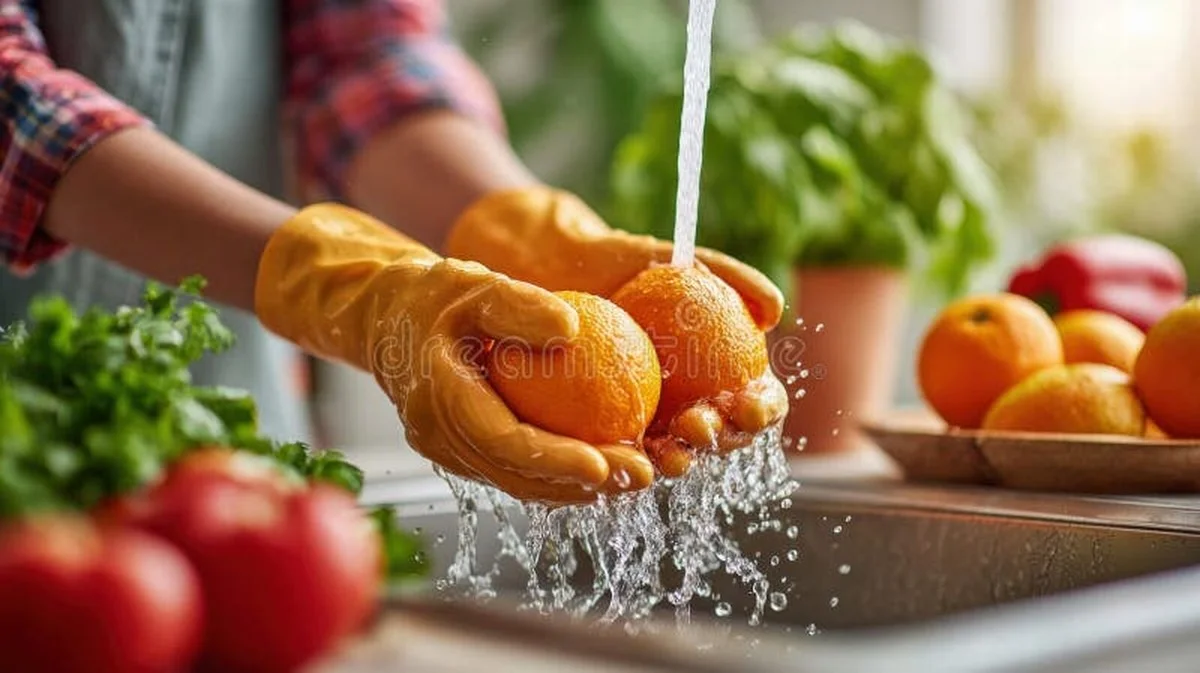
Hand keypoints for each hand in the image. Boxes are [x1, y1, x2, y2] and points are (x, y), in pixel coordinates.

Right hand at [255, 204, 652, 503]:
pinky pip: (516, 468)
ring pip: (520, 482)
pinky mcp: (464, 449)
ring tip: (636, 473)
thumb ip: (517, 306)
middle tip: (642, 473)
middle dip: (584, 485)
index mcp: (439, 401)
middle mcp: (440, 438)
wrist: (384, 317)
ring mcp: (449, 450)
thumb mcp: (472, 285)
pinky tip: (609, 458)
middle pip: (519, 477)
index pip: (505, 444)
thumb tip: (573, 329)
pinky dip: (560, 470)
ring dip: (579, 486)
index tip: (606, 462)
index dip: (556, 461)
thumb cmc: (429, 294)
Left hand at [445, 187, 789, 474]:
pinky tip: (617, 458)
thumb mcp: (675, 259)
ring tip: (666, 452)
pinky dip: (624, 461)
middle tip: (698, 425)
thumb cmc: (623, 263)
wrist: (558, 271)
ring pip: (677, 455)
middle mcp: (695, 403)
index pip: (758, 398)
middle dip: (720, 442)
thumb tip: (775, 309)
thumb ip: (730, 275)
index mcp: (725, 372)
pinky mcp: (610, 435)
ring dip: (678, 461)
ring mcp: (654, 423)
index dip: (762, 409)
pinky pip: (622, 454)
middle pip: (724, 437)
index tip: (749, 403)